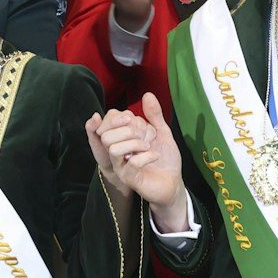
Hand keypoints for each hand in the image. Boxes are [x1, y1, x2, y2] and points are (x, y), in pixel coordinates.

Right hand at [84, 92, 186, 227]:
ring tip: (149, 146)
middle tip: (143, 135)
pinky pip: (130, 163)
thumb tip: (147, 94)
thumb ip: (154, 115)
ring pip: (113, 148)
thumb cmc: (164, 159)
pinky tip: (155, 156)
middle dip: (126, 130)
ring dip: (134, 143)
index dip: (117, 118)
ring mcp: (121, 166)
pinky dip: (146, 156)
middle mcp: (117, 152)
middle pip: (105, 135)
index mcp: (121, 139)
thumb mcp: (161, 133)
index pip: (106, 123)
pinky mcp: (129, 178)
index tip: (133, 119)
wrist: (173, 182)